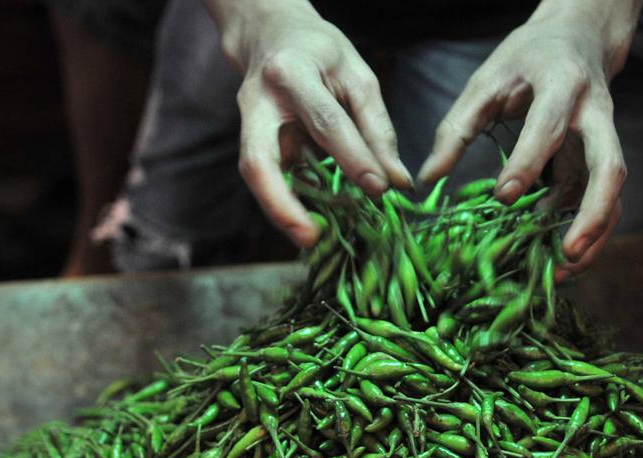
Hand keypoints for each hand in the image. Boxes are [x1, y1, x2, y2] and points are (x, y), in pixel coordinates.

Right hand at [212, 0, 411, 246]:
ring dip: (280, 212)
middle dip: (281, 203)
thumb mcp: (358, 76)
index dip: (353, 158)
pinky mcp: (250, 142)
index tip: (380, 189)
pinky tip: (309, 223)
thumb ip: (377, 128)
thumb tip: (396, 180)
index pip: (325, 122)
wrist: (269, 34)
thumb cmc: (319, 53)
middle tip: (310, 237)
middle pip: (258, 161)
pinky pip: (268, 178)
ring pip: (255, 176)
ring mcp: (246, 125)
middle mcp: (257, 102)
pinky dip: (287, 203)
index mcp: (290, 74)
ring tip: (311, 238)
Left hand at [418, 0, 639, 277]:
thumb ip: (456, 126)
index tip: (502, 197)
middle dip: (591, 213)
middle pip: (609, 168)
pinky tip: (557, 258)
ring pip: (613, 193)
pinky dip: (585, 231)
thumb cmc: (528, 58)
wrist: (580, 38)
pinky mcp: (600, 159)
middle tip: (566, 252)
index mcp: (563, 85)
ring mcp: (605, 140)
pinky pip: (602, 200)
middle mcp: (596, 115)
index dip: (527, 163)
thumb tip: (429, 177)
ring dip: (594, 234)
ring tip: (564, 271)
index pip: (548, 128)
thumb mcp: (486, 80)